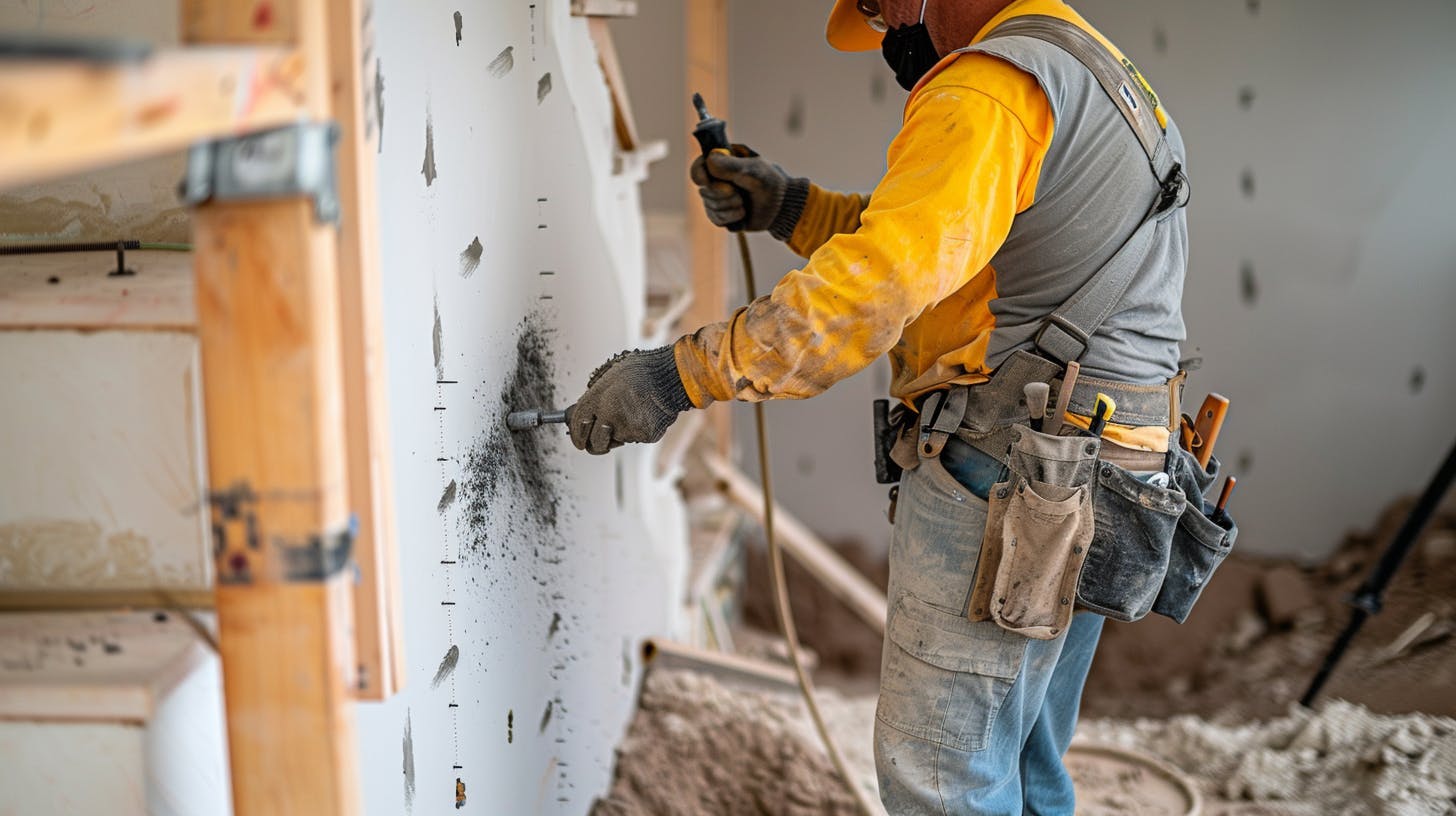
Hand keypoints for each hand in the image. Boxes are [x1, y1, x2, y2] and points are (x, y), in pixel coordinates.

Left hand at [566, 346, 693, 454]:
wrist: (673, 377)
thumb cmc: (642, 371)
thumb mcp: (611, 376)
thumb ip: (596, 396)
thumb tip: (583, 413)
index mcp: (598, 397)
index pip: (578, 424)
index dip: (576, 435)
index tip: (578, 439)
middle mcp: (609, 414)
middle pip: (594, 443)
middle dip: (595, 444)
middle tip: (599, 439)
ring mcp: (627, 427)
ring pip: (617, 440)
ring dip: (619, 433)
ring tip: (631, 413)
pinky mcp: (644, 435)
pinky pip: (636, 437)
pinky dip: (638, 430)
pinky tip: (645, 413)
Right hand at [690, 144, 808, 239]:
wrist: (782, 207)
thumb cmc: (771, 183)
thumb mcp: (753, 171)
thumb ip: (731, 166)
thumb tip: (709, 160)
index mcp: (724, 161)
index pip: (699, 166)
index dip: (700, 175)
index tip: (707, 181)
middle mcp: (719, 179)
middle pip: (703, 190)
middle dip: (721, 195)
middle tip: (739, 194)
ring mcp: (720, 197)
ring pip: (709, 206)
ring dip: (728, 207)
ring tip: (744, 205)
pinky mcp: (724, 213)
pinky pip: (715, 219)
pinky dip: (729, 218)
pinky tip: (742, 215)